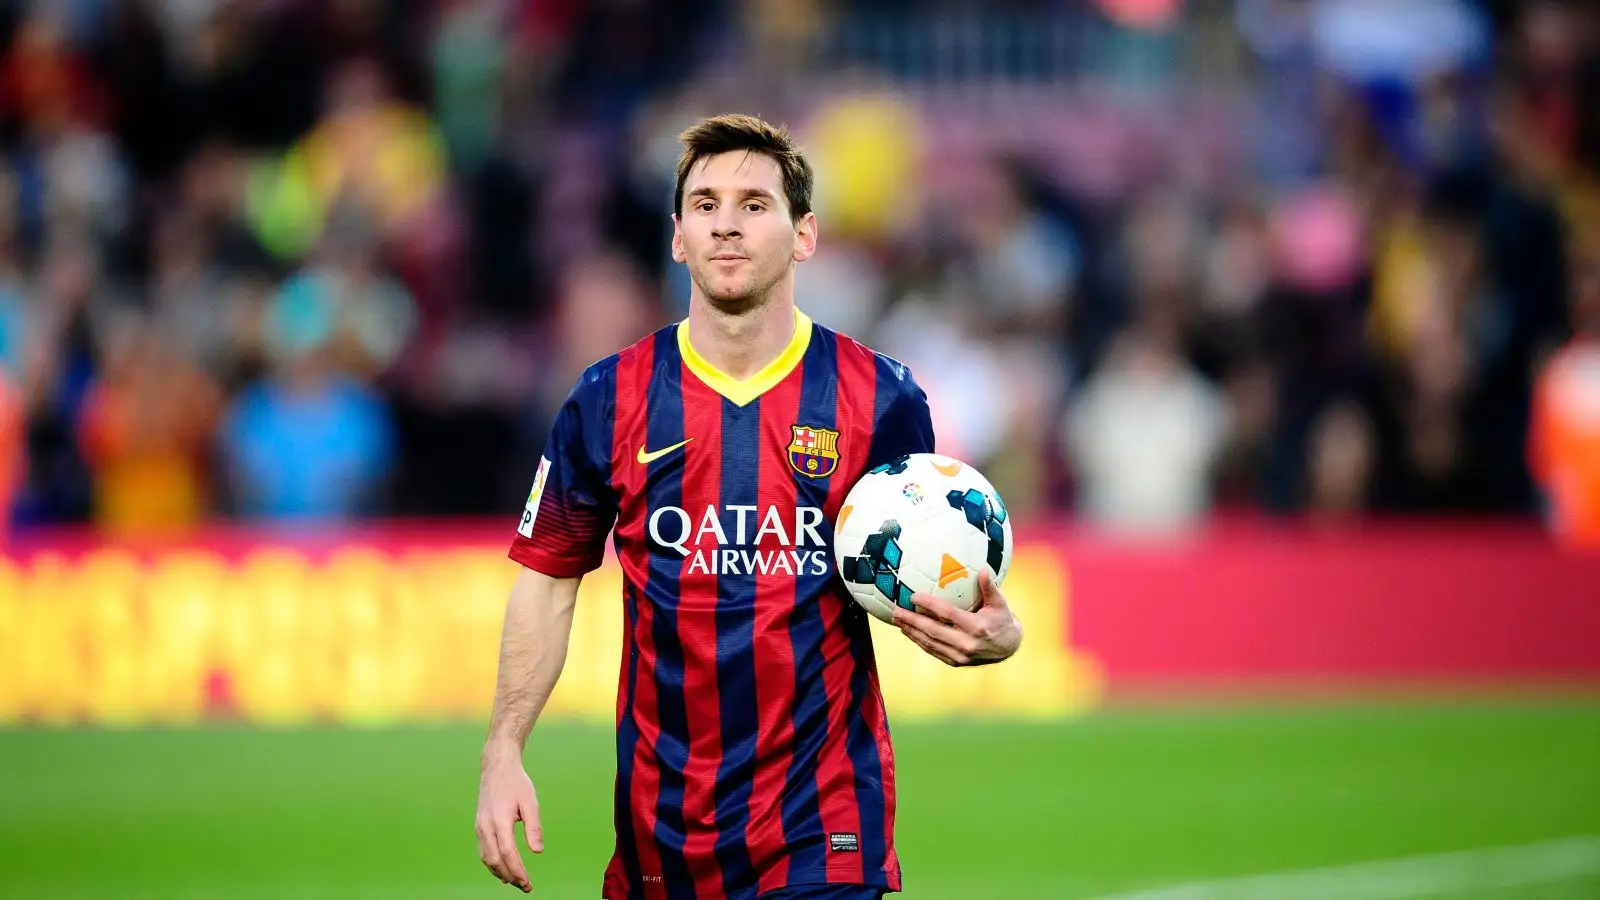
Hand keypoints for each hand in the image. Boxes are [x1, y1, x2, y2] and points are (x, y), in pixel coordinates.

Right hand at [476, 747, 542, 891]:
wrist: (496, 768)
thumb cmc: (516, 784)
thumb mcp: (530, 802)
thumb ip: (533, 827)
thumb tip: (538, 851)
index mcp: (499, 820)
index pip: (507, 853)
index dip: (517, 870)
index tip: (528, 883)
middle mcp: (485, 826)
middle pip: (495, 860)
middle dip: (510, 876)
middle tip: (525, 886)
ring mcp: (479, 827)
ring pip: (487, 859)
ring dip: (501, 873)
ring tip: (516, 882)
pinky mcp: (479, 827)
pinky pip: (484, 851)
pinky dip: (493, 864)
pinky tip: (504, 869)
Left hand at [892, 568, 1021, 665]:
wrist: (1009, 648)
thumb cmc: (1002, 620)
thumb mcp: (1000, 604)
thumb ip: (990, 587)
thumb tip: (984, 569)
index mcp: (976, 627)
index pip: (948, 614)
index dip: (929, 605)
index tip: (913, 596)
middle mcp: (967, 644)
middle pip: (933, 631)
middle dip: (912, 620)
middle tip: (896, 610)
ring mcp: (960, 656)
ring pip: (930, 643)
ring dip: (911, 631)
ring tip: (897, 620)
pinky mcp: (956, 662)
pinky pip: (933, 651)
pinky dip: (919, 641)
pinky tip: (908, 632)